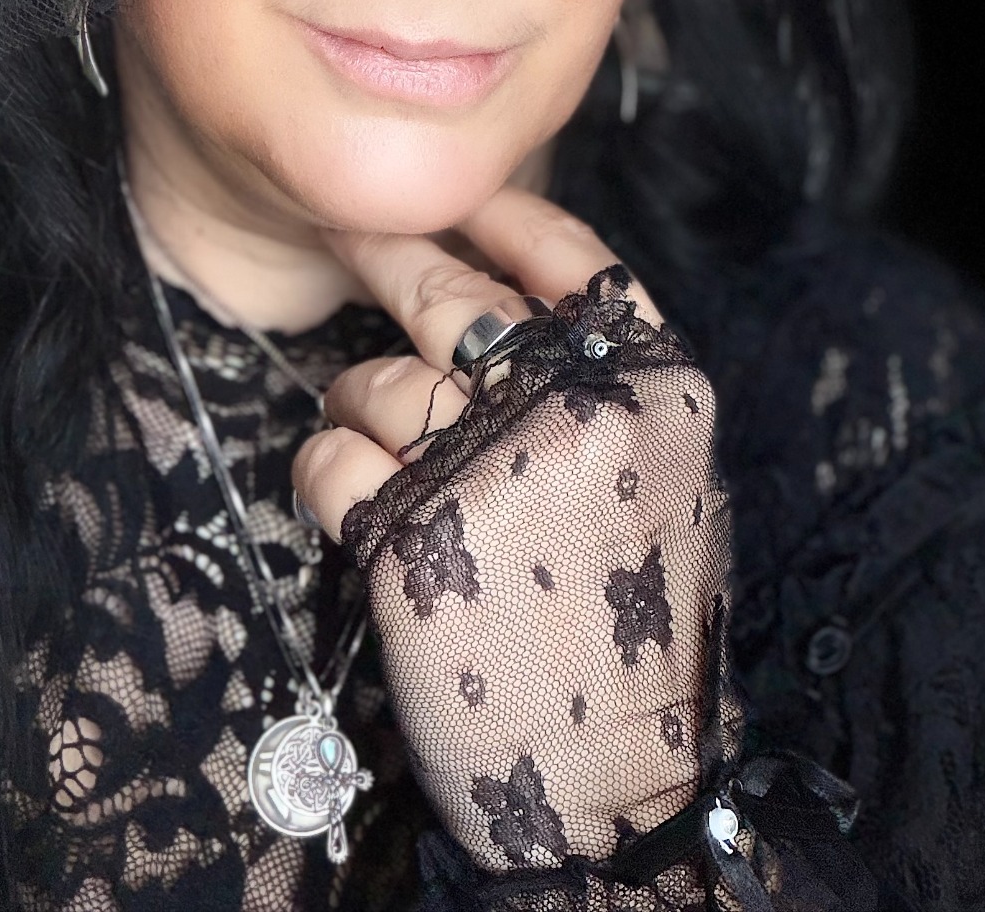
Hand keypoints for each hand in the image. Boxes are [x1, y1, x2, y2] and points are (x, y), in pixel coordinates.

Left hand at [290, 186, 728, 869]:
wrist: (617, 778)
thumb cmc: (636, 620)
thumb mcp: (663, 476)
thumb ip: (606, 378)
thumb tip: (514, 293)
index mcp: (653, 391)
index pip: (572, 257)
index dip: (501, 220)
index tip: (458, 206)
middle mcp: (575, 415)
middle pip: (453, 305)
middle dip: (395, 280)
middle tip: (359, 265)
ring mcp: (490, 473)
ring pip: (376, 382)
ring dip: (355, 402)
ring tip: (375, 443)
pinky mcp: (410, 541)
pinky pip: (327, 456)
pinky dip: (320, 468)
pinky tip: (344, 494)